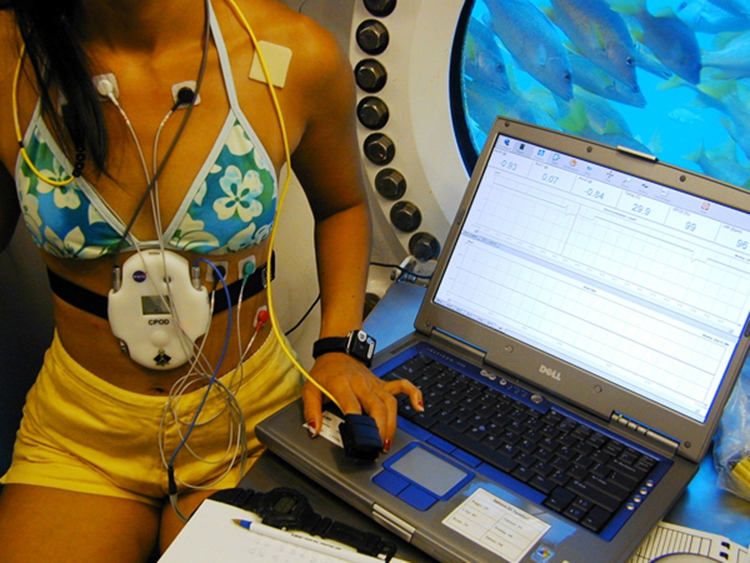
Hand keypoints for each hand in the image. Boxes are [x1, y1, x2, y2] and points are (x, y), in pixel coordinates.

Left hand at [302, 352, 422, 451]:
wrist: (336, 351)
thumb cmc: (324, 372)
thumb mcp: (310, 389)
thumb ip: (311, 411)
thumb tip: (314, 430)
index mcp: (342, 385)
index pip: (352, 405)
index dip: (357, 423)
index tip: (359, 439)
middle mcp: (361, 384)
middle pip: (377, 406)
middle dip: (380, 428)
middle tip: (378, 446)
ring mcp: (374, 383)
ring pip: (390, 401)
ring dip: (392, 422)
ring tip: (388, 441)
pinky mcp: (382, 382)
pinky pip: (402, 385)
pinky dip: (413, 394)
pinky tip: (419, 407)